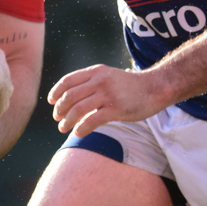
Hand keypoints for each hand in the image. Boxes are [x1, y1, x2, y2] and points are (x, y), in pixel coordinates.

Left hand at [48, 65, 164, 137]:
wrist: (155, 87)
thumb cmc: (130, 86)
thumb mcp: (108, 77)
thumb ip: (91, 84)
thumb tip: (71, 102)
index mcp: (96, 72)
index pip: (68, 81)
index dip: (56, 92)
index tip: (51, 102)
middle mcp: (99, 81)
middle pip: (69, 96)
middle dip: (59, 109)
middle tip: (58, 119)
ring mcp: (108, 95)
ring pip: (78, 109)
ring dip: (67, 121)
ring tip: (63, 128)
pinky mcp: (116, 109)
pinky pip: (92, 120)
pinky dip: (81, 128)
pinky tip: (78, 133)